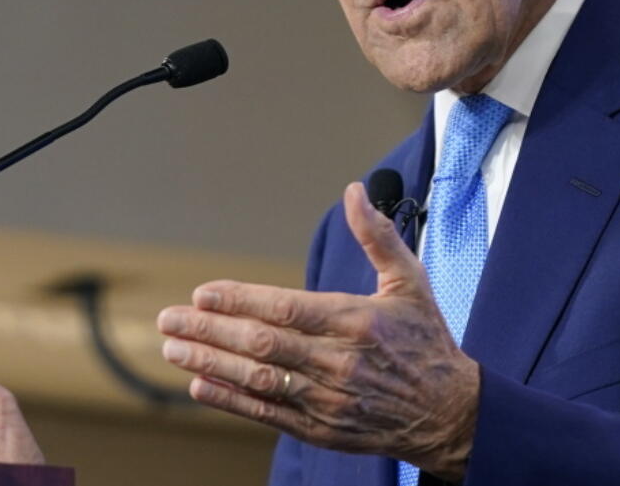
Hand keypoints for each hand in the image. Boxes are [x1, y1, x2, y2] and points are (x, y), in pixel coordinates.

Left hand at [158, 182, 479, 481]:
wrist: (448, 413)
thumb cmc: (426, 341)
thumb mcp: (410, 281)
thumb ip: (378, 236)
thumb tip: (355, 191)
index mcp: (358, 321)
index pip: (288, 308)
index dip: (241, 300)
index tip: (203, 291)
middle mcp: (340, 362)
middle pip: (263, 344)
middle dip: (211, 329)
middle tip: (170, 317)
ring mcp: (328, 400)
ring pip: (259, 379)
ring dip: (211, 362)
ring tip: (173, 347)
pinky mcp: (322, 429)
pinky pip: (268, 413)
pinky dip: (231, 399)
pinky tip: (200, 384)